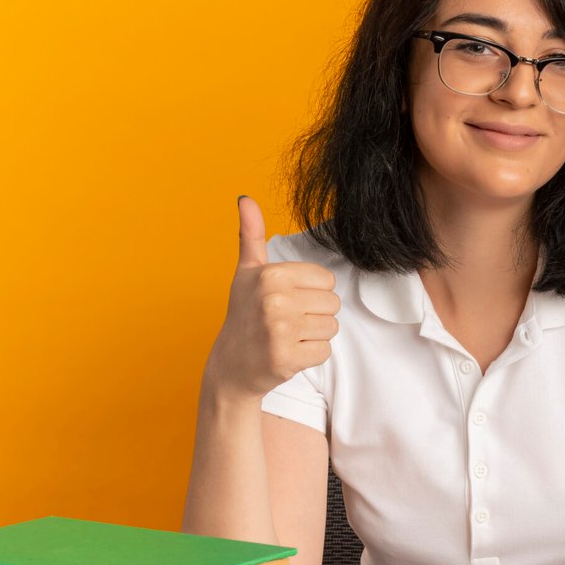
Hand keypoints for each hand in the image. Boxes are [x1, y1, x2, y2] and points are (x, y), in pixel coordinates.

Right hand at [206, 195, 340, 401]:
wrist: (231, 366)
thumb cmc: (244, 315)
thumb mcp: (246, 273)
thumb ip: (251, 235)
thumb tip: (245, 198)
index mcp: (271, 275)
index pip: (327, 280)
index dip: (312, 292)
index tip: (287, 301)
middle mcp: (275, 300)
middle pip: (333, 303)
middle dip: (315, 314)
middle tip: (287, 321)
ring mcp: (281, 330)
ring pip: (331, 327)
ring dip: (314, 335)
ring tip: (288, 336)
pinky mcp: (287, 357)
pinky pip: (324, 351)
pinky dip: (310, 355)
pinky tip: (288, 352)